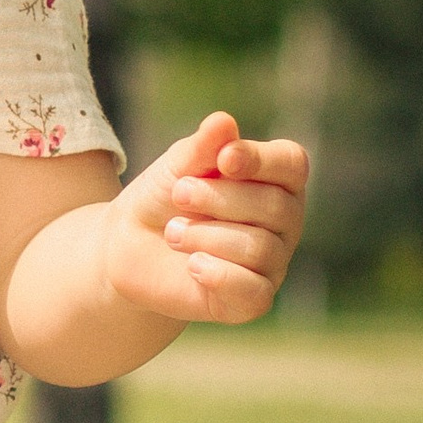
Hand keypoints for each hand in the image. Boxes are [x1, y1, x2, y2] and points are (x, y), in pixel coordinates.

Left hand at [102, 109, 308, 325]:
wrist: (130, 247)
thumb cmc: (165, 198)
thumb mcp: (177, 166)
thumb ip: (202, 146)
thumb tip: (224, 122)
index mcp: (278, 179)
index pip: (292, 164)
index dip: (261, 160)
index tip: (222, 159)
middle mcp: (286, 221)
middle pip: (274, 206)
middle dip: (217, 198)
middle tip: (179, 195)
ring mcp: (274, 262)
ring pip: (259, 248)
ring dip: (204, 236)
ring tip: (173, 232)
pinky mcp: (253, 300)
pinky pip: (254, 291)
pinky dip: (218, 275)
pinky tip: (192, 265)